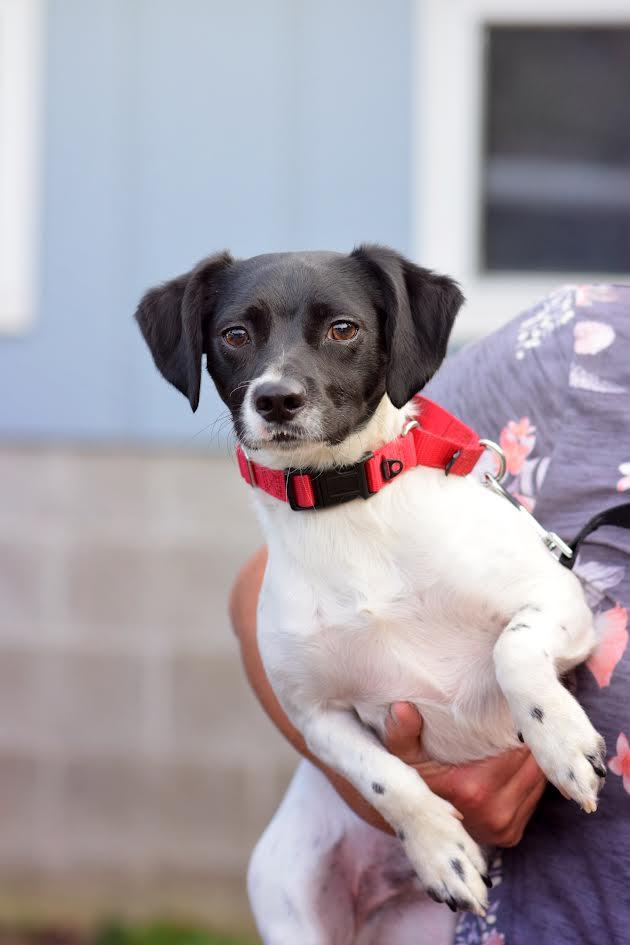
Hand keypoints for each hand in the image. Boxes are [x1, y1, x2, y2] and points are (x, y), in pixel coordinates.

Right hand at [385, 702, 546, 846]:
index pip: (517, 748)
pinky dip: (527, 779)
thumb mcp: (403, 753)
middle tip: (511, 722)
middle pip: (532, 763)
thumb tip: (401, 708)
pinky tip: (510, 765)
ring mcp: (504, 828)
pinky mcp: (510, 835)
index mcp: (474, 789)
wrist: (417, 823)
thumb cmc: (413, 777)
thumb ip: (402, 732)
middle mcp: (495, 813)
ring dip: (530, 760)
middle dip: (525, 742)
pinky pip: (533, 796)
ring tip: (512, 740)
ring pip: (537, 778)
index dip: (514, 726)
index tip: (505, 711)